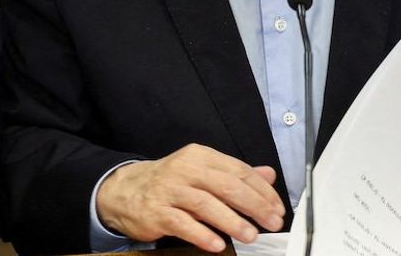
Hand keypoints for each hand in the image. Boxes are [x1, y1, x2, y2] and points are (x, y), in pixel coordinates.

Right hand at [95, 143, 285, 252]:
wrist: (124, 190)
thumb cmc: (169, 182)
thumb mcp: (201, 171)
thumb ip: (234, 173)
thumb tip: (268, 175)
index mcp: (199, 156)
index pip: (237, 170)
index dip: (261, 190)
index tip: (276, 207)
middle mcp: (184, 170)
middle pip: (225, 185)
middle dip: (253, 205)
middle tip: (271, 222)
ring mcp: (169, 191)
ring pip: (205, 204)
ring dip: (231, 221)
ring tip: (250, 235)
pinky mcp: (156, 212)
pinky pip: (182, 224)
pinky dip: (202, 234)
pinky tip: (217, 243)